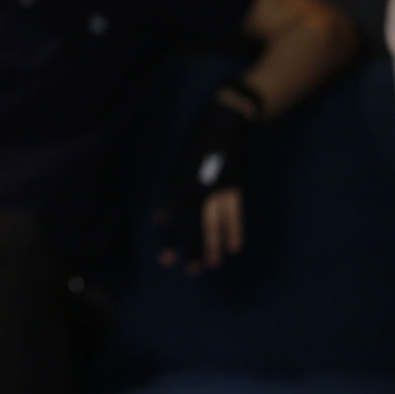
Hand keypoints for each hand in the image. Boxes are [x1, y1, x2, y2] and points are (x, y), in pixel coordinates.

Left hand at [156, 93, 253, 271]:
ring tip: (211, 264)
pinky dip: (234, 230)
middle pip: (192, 225)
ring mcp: (215, 189)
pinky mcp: (233, 186)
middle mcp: (195, 189)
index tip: (167, 257)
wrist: (221, 123)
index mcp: (178, 183)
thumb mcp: (177, 167)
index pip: (171, 216)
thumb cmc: (195, 145)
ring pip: (214, 223)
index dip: (169, 236)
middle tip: (188, 270)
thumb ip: (169, 194)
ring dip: (213, 246)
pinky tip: (234, 246)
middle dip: (190, 249)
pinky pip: (234, 213)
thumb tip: (160, 218)